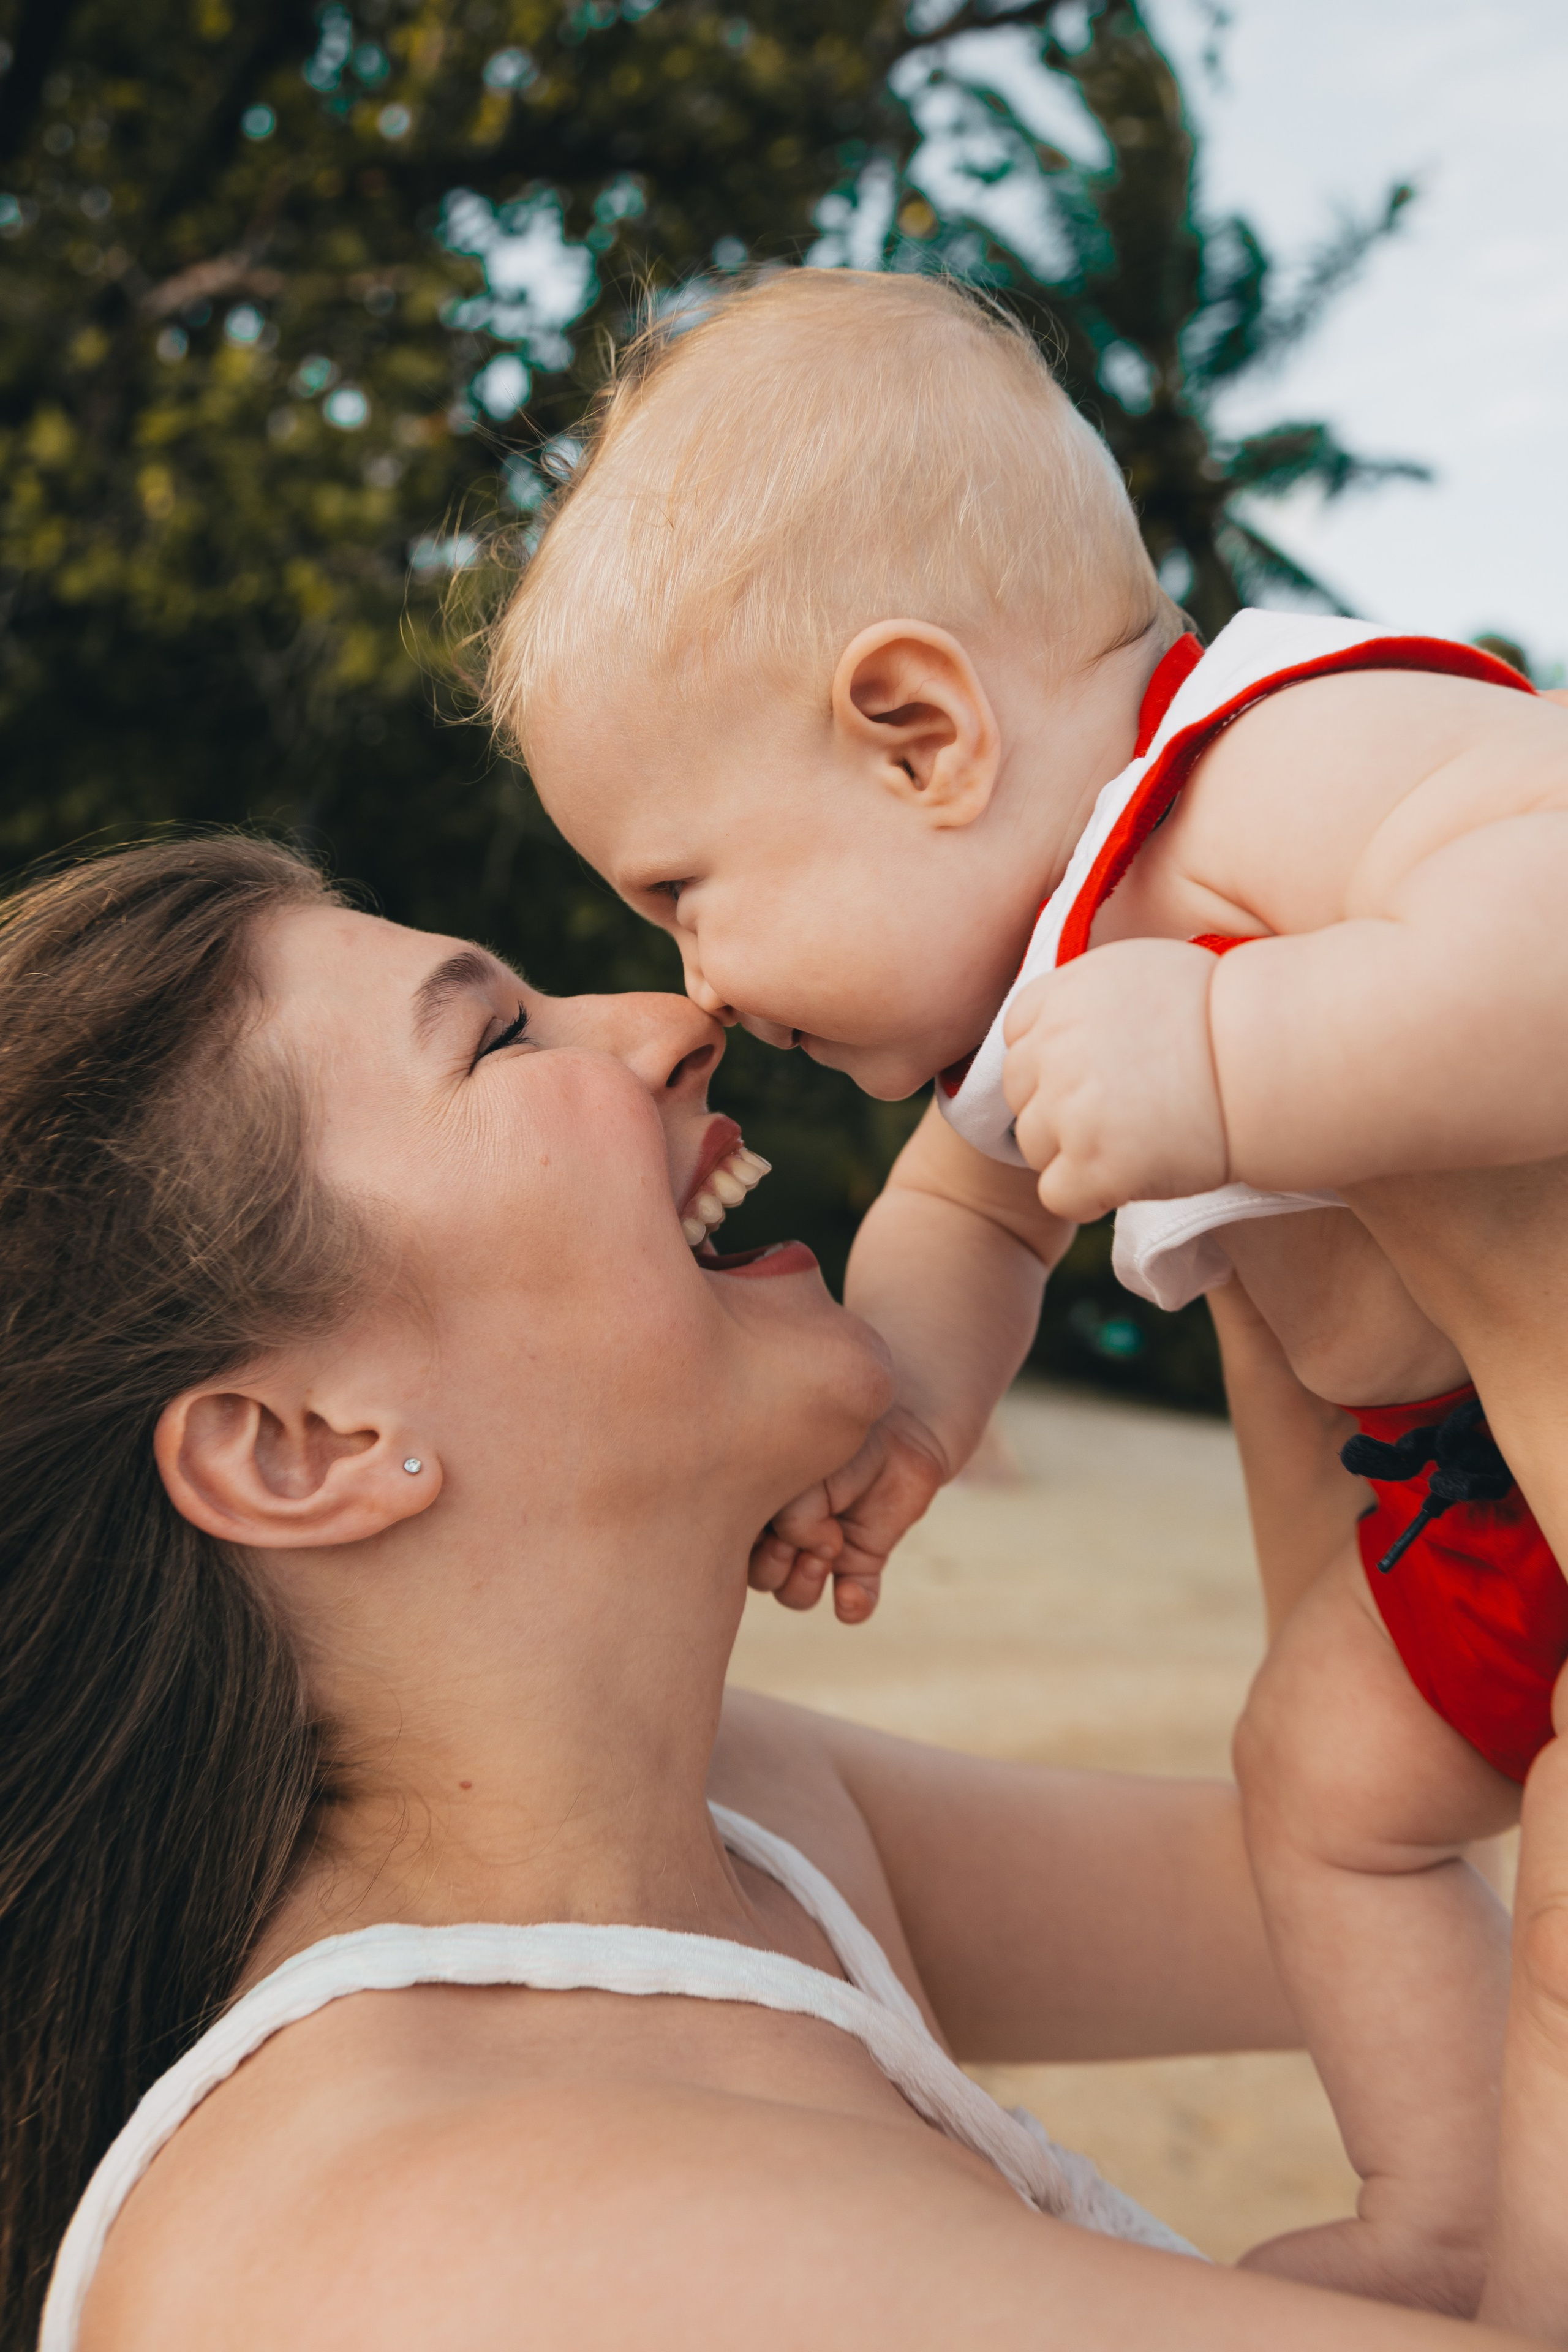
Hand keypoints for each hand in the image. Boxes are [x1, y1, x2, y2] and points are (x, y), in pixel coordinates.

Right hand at [749, 1405, 947, 1624]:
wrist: (904, 1426)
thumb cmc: (843, 1437)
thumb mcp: (805, 1469)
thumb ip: (793, 1518)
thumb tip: (814, 1558)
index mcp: (758, 1501)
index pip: (729, 1542)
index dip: (739, 1545)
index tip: (763, 1524)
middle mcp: (784, 1531)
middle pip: (757, 1577)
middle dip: (771, 1569)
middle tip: (790, 1544)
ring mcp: (823, 1551)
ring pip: (794, 1595)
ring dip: (802, 1585)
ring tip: (827, 1554)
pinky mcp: (862, 1562)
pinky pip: (853, 1604)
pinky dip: (852, 1605)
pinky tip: (850, 1594)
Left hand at [1002, 939, 1228, 1220]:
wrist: (1272, 1058)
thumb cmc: (1228, 1014)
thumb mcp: (1147, 970)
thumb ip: (1093, 998)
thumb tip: (1069, 1025)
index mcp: (1064, 993)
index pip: (1017, 1036)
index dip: (1050, 1063)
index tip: (1093, 1075)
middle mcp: (1054, 1046)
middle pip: (1019, 1093)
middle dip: (1058, 1109)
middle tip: (1117, 1118)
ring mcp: (1069, 1108)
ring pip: (1033, 1146)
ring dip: (1073, 1153)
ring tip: (1133, 1145)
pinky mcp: (1093, 1163)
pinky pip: (1058, 1194)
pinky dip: (1088, 1196)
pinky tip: (1131, 1179)